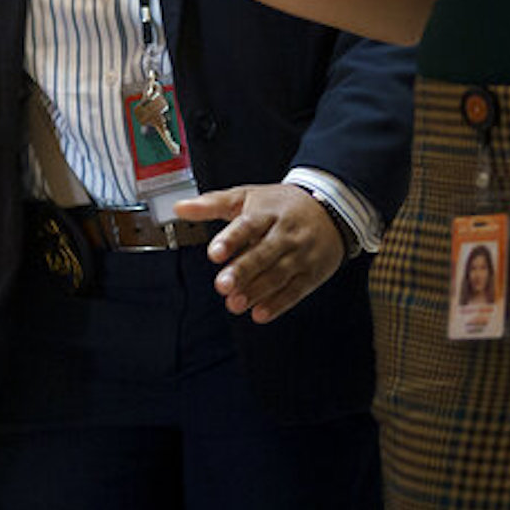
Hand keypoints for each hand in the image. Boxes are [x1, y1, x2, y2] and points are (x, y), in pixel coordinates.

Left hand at [173, 184, 345, 323]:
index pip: (248, 226)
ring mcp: (301, 254)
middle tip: (222, 285)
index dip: (231, 240)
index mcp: (267, 213)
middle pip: (264, 253)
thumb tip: (179, 208)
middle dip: (243, 271)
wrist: (331, 208)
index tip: (214, 253)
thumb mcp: (247, 196)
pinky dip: (279, 303)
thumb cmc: (280, 204)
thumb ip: (212, 204)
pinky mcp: (312, 272)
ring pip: (279, 274)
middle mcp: (285, 234)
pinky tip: (261, 313)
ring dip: (257, 291)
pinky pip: (296, 290)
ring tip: (235, 303)